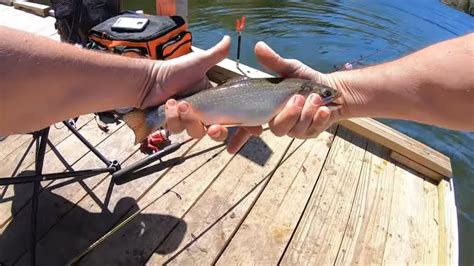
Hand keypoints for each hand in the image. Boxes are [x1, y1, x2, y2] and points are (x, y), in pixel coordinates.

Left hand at [154, 36, 264, 152]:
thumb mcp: (198, 62)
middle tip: (214, 128)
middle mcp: (204, 113)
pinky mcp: (176, 125)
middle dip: (218, 133)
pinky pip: (179, 129)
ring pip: (197, 132)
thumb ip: (216, 54)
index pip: (233, 117)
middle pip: (218, 133)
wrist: (150, 79)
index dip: (244, 126)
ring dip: (189, 119)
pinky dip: (173, 117)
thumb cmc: (174, 71)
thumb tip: (229, 39)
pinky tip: (169, 105)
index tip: (253, 130)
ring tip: (180, 104)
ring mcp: (189, 120)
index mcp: (214, 101)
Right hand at [196, 42, 345, 152]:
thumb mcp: (289, 68)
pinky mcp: (310, 132)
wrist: (330, 88)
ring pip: (294, 130)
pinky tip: (323, 108)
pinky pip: (312, 130)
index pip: (247, 127)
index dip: (239, 139)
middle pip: (276, 129)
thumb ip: (274, 62)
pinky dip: (318, 118)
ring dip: (306, 113)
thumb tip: (259, 46)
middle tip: (297, 98)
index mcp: (266, 110)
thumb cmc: (305, 79)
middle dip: (288, 114)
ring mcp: (294, 129)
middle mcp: (278, 122)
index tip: (235, 147)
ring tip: (314, 97)